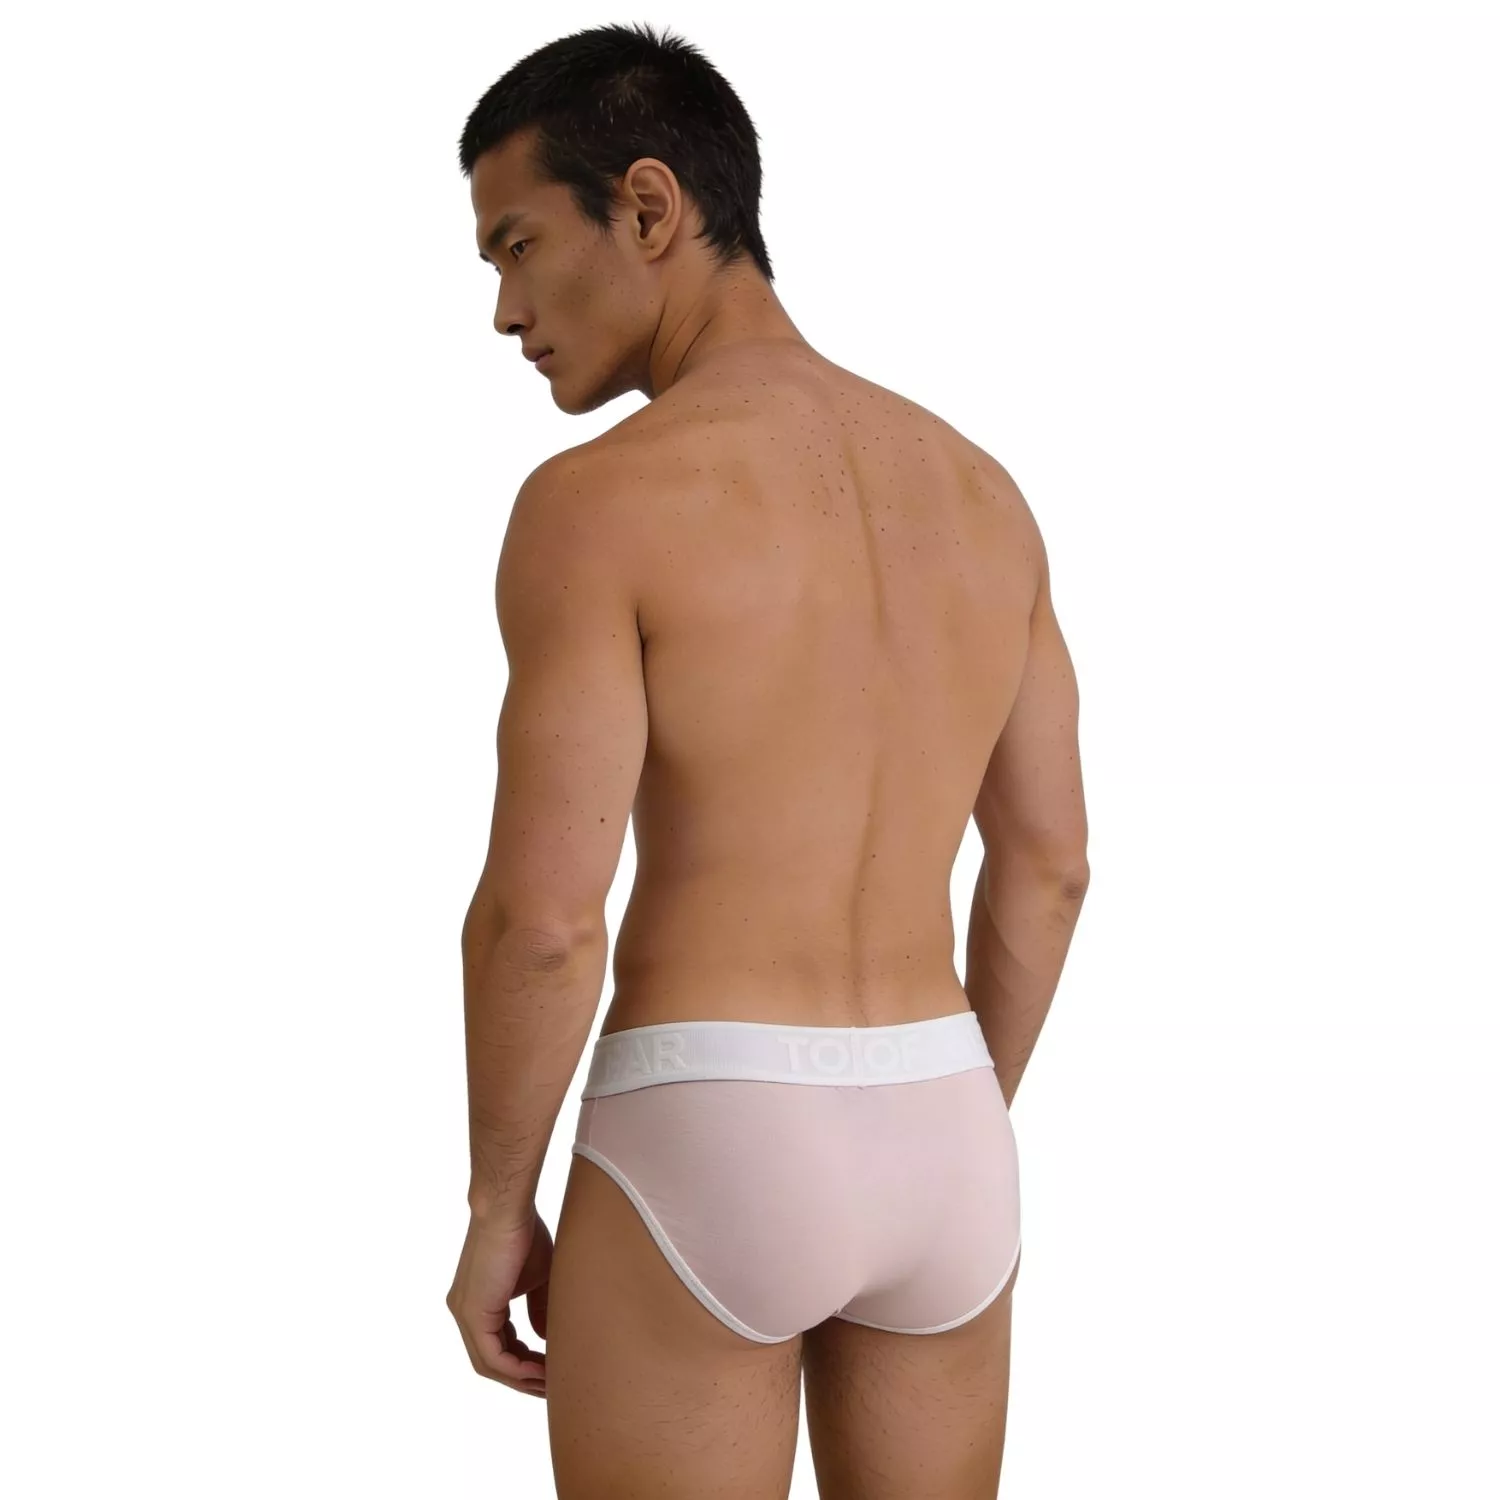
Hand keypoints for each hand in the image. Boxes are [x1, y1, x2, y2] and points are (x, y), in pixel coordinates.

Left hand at [446, 1203, 552, 1398]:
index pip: (499, 1345)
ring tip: (551, 1384)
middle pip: (492, 1361)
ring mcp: (464, 1314)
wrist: (508, 1209)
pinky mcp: (471, 1313)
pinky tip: (542, 1372)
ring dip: (521, 1379)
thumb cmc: (524, 1232)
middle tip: (552, 1387)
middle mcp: (465, 1311)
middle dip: (523, 1378)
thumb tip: (546, 1339)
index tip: (551, 1370)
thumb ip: (539, 1309)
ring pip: (490, 1364)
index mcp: (478, 1302)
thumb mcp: (538, 1278)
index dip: (525, 1362)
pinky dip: (517, 1369)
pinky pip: (492, 1357)